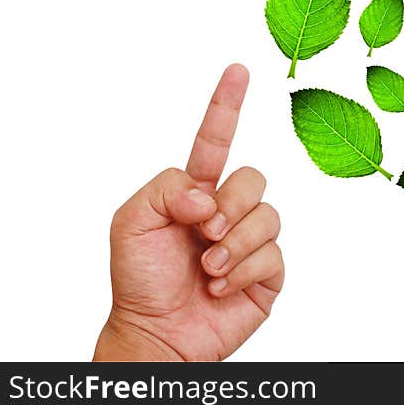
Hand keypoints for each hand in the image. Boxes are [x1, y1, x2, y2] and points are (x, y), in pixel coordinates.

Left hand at [94, 64, 283, 360]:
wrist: (158, 334)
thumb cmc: (139, 280)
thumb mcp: (130, 221)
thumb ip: (166, 188)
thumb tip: (209, 195)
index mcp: (196, 191)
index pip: (216, 140)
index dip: (226, 105)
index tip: (238, 70)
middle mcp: (228, 211)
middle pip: (253, 177)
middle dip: (230, 205)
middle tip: (204, 233)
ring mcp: (250, 240)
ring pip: (268, 216)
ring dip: (233, 244)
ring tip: (208, 269)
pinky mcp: (268, 271)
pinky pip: (273, 254)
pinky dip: (243, 271)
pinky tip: (221, 286)